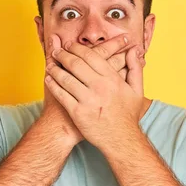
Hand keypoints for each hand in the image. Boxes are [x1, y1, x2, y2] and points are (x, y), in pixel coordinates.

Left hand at [44, 34, 145, 150]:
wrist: (121, 140)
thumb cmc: (128, 115)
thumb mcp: (137, 90)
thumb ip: (135, 68)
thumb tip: (134, 50)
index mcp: (112, 79)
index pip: (91, 56)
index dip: (77, 48)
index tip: (69, 45)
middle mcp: (99, 87)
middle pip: (76, 64)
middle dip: (63, 55)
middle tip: (56, 51)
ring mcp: (87, 100)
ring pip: (66, 78)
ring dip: (55, 69)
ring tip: (50, 65)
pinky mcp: (78, 112)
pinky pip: (61, 95)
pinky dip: (53, 85)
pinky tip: (48, 80)